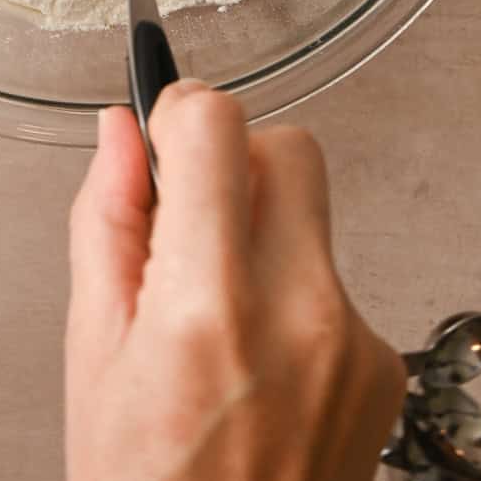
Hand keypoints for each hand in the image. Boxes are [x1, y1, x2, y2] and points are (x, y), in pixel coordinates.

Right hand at [66, 82, 403, 480]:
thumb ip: (110, 223)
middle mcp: (298, 317)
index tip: (163, 132)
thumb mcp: (93, 359)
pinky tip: (261, 364)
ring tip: (219, 321)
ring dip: (264, 234)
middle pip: (290, 147)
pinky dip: (295, 296)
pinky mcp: (386, 366)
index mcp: (208, 312)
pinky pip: (336, 279)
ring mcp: (355, 343)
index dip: (181, 113)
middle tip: (193, 222)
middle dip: (235, 161)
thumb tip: (122, 132)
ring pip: (316, 214)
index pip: (218, 126)